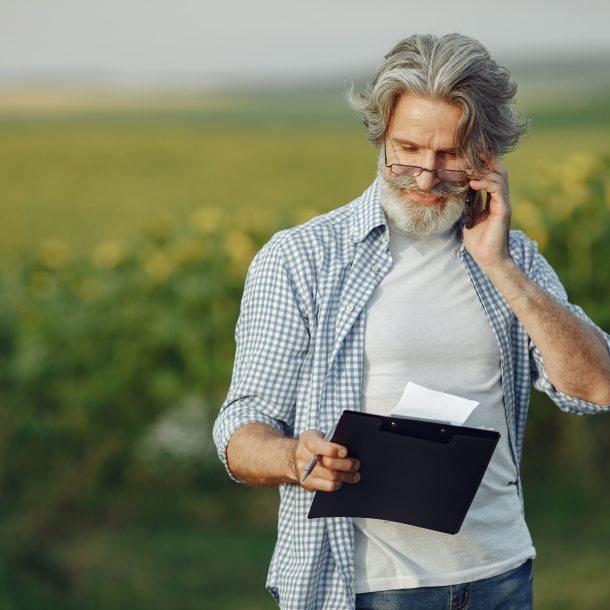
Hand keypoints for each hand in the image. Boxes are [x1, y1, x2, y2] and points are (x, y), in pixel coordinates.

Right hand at [295, 429, 360, 491]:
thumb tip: (349, 450)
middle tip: (356, 464)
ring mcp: (303, 470)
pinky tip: (342, 480)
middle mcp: (302, 454)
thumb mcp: (321, 437)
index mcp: (307, 439)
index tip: (345, 452)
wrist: (298, 457)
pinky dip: (338, 483)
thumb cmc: (316, 445)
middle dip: (346, 464)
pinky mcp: (307, 483)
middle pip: (327, 462)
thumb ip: (332, 441)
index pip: (318, 445)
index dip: (333, 449)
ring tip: (355, 474)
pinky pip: (327, 486)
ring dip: (346, 476)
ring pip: (330, 476)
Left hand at [463, 158, 512, 272]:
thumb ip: (471, 204)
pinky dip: (486, 183)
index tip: (469, 157)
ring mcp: (503, 204)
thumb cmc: (479, 242)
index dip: (483, 166)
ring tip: (468, 169)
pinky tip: (473, 183)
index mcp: (493, 201)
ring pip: (500, 177)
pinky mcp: (503, 210)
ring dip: (483, 171)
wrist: (488, 259)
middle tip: (471, 155)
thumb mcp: (470, 218)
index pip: (492, 176)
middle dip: (486, 161)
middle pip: (498, 172)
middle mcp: (500, 200)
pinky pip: (497, 190)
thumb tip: (464, 192)